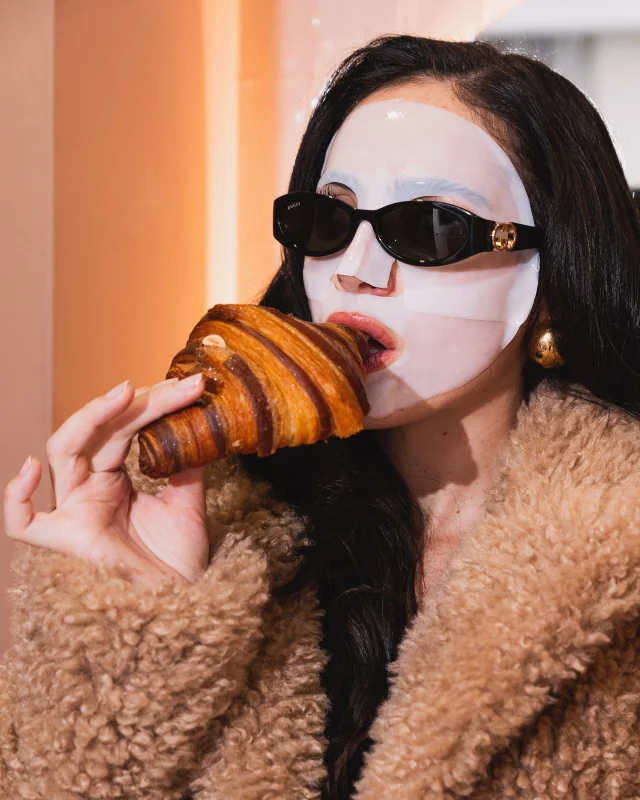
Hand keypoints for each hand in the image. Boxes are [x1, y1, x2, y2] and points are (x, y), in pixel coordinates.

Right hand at [2, 374, 210, 587]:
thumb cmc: (180, 560)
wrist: (186, 606)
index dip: (152, 405)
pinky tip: (32, 468)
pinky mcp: (66, 542)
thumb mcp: (188, 502)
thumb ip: (185, 464)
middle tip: (172, 386)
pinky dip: (17, 497)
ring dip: (92, 417)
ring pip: (64, 452)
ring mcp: (75, 511)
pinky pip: (24, 523)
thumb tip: (197, 421)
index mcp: (115, 479)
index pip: (124, 429)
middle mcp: (89, 489)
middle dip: (134, 404)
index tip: (189, 387)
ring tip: (125, 393)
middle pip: (98, 432)